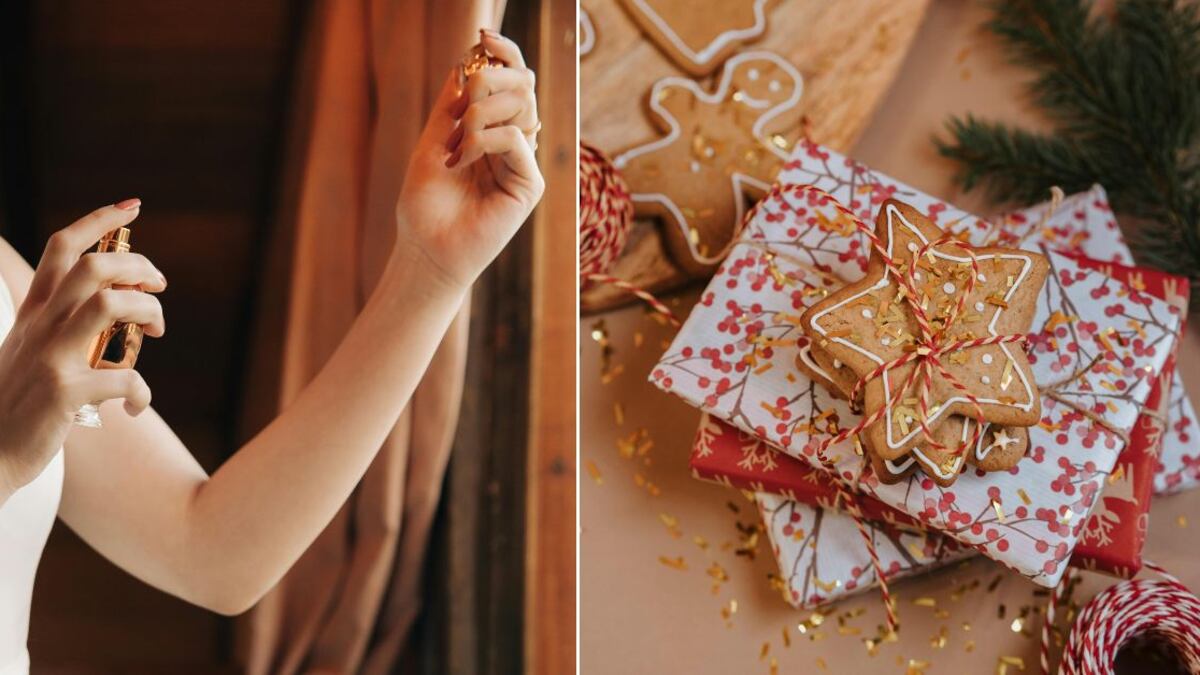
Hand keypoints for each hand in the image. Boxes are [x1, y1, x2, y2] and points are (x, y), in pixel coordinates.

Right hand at [0, 201, 165, 498]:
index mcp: (34, 313)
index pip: (62, 248)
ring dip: (148, 313)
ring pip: (110, 306)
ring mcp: (51, 358)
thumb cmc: (21, 405)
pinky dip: (142, 392)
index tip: (132, 207)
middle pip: (94, 268)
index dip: (99, 221)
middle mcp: (41, 328)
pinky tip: (138, 406)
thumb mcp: (33, 353)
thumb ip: (68, 327)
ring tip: (155, 334)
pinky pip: (125, 379)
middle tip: (160, 287)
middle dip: (139, 267)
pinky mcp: (65, 393)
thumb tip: (123, 308)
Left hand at [395, 29, 544, 289]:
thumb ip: (452, 105)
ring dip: (479, 114)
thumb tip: (464, 61)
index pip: (513, 81)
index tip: (483, 37)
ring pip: (521, 106)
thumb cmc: (425, 205)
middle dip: (490, 79)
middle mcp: (515, 145)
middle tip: (462, 104)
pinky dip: (484, 140)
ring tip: (456, 145)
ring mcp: (524, 164)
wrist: (425, 250)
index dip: (504, 53)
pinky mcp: (530, 185)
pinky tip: (463, 161)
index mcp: (494, 131)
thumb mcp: (433, 142)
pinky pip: (515, 138)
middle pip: (523, 85)